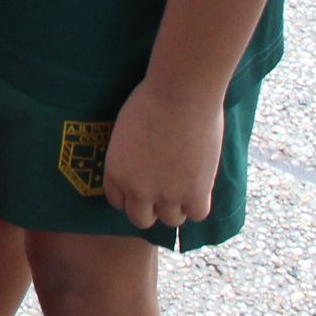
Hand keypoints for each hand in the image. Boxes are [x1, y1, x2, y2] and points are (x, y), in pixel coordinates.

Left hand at [100, 75, 224, 232]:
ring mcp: (166, 195)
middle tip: (163, 193)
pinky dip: (198, 204)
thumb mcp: (127, 129)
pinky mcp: (194, 193)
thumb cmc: (151, 100)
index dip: (131, 196)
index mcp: (115, 171)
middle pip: (140, 218)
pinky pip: (197, 214)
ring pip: (171, 220)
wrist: (180, 96)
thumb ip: (132, 155)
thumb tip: (141, 162)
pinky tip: (200, 187)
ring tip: (184, 188)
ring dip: (177, 207)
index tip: (141, 188)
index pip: (117, 201)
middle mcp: (137, 189)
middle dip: (151, 208)